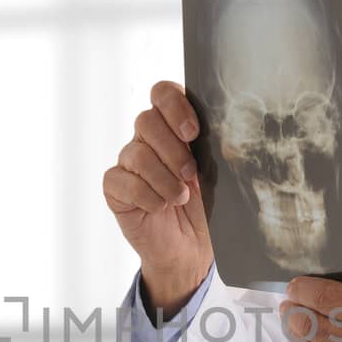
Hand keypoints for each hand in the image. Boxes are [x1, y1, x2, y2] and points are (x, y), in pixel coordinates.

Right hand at [101, 81, 213, 313]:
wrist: (191, 249)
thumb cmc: (206, 208)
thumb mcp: (217, 175)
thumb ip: (214, 149)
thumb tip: (227, 136)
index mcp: (172, 127)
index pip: (162, 93)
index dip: (174, 106)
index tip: (193, 132)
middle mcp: (146, 140)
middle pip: (145, 120)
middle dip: (172, 149)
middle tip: (190, 173)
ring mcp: (128, 163)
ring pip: (135, 153)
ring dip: (163, 178)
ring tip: (180, 198)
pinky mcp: (115, 188)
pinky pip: (121, 181)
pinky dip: (146, 196)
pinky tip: (160, 207)